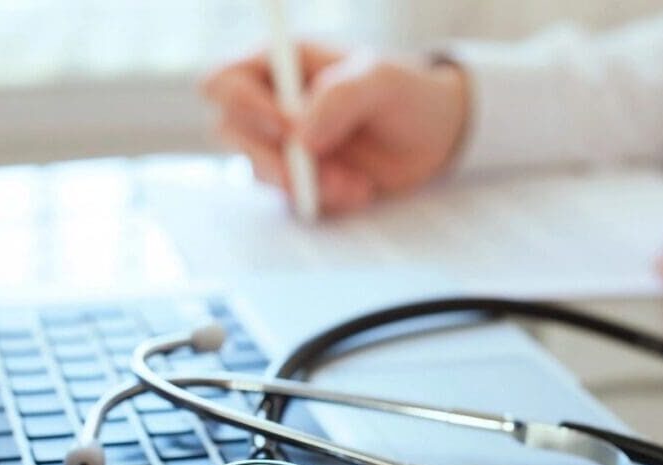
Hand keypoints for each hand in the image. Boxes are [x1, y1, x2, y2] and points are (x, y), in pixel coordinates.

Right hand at [203, 43, 468, 214]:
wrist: (437, 138)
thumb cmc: (408, 94)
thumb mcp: (382, 81)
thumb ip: (340, 96)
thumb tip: (300, 134)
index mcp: (282, 65)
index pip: (224, 81)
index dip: (245, 106)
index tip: (288, 127)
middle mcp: (273, 104)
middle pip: (230, 132)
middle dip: (273, 157)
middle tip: (314, 166)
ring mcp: (285, 145)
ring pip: (261, 172)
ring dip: (308, 184)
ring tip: (357, 182)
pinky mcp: (302, 179)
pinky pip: (291, 199)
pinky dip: (325, 201)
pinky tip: (360, 191)